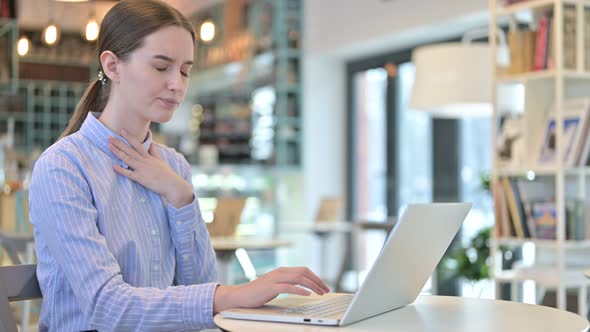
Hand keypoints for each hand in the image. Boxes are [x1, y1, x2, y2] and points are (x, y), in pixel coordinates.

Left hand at [107, 130, 193, 206]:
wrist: (172, 185)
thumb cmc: (167, 174)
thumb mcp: (161, 161)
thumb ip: (155, 152)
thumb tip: (152, 144)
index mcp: (149, 157)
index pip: (138, 145)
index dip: (129, 137)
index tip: (122, 131)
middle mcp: (145, 161)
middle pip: (130, 150)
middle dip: (119, 143)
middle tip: (109, 136)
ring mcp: (143, 169)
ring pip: (128, 159)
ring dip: (118, 152)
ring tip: (109, 146)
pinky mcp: (141, 178)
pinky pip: (129, 174)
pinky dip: (121, 170)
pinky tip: (113, 166)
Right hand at [213, 267, 330, 312]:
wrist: (240, 296)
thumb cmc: (257, 293)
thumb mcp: (275, 286)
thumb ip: (286, 283)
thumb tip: (302, 287)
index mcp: (282, 271)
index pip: (304, 270)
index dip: (316, 277)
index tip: (324, 286)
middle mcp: (280, 272)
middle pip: (304, 272)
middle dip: (318, 280)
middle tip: (327, 290)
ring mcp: (275, 279)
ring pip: (299, 278)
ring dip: (312, 285)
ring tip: (320, 293)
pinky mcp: (271, 287)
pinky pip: (289, 287)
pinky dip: (300, 290)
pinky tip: (308, 294)